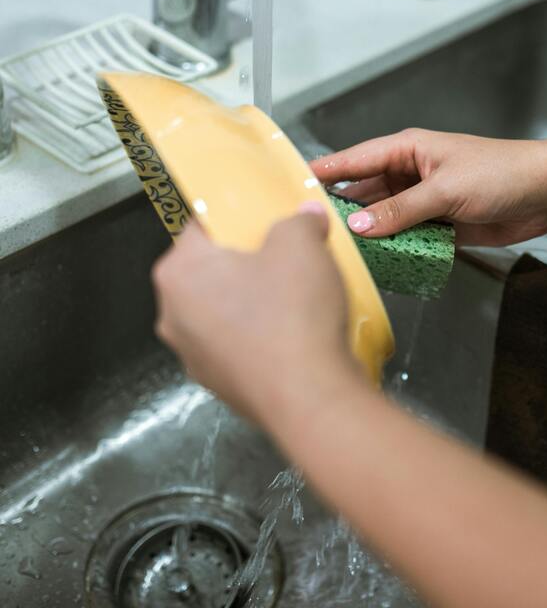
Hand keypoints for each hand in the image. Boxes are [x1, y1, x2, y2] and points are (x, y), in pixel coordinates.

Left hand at [152, 205, 361, 427]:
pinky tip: (292, 336)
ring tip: (294, 298)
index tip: (267, 220)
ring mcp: (192, 356)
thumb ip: (299, 220)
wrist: (309, 398)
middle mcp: (171, 314)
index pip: (201, 227)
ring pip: (222, 311)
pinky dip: (259, 336)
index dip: (237, 218)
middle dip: (244, 261)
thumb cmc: (292, 310)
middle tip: (286, 256)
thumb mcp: (301, 245)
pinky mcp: (218, 386)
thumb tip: (305, 215)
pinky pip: (237, 345)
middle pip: (209, 271)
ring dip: (251, 300)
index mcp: (178, 273)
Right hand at [311, 129, 546, 245]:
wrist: (543, 195)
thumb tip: (359, 225)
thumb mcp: (445, 190)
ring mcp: (423, 200)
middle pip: (366, 192)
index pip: (356, 159)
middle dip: (343, 210)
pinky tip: (377, 262)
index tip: (293, 183)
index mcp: (408, 149)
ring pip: (384, 218)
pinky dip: (394, 248)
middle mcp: (410, 173)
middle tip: (312, 231)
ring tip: (338, 252)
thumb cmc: (500, 173)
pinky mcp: (438, 224)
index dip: (325, 171)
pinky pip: (406, 236)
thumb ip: (401, 210)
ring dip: (369, 234)